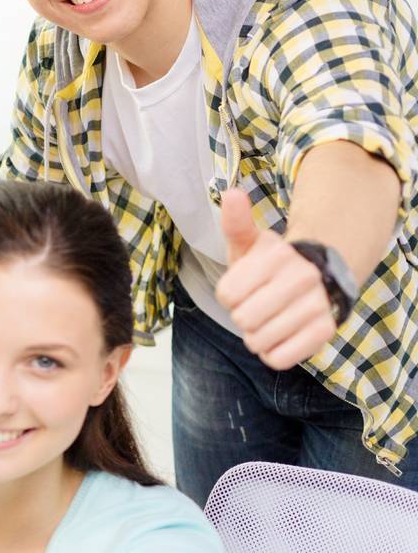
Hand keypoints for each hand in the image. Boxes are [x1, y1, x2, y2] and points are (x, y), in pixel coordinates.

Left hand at [215, 188, 337, 368]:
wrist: (316, 277)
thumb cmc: (268, 263)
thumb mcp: (249, 243)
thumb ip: (236, 223)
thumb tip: (231, 193)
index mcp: (279, 256)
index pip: (227, 295)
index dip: (228, 295)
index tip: (242, 286)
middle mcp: (303, 279)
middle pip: (242, 319)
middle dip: (241, 315)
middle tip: (256, 304)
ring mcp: (317, 305)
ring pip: (258, 342)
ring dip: (255, 336)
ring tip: (268, 319)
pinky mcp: (325, 332)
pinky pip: (278, 359)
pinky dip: (272, 353)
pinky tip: (279, 336)